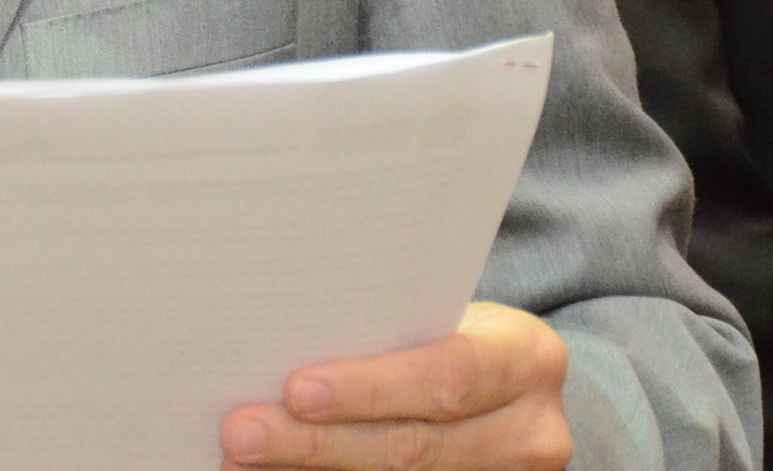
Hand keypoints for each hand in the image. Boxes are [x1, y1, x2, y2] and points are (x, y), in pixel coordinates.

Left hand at [218, 301, 568, 467]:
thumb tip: (277, 345)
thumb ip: (388, 331)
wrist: (511, 386)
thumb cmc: (458, 333)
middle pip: (414, 446)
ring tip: (243, 460)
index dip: (370, 388)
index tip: (296, 389)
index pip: (447, 375)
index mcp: (526, 359)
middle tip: (242, 432)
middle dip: (318, 442)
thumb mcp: (446, 317)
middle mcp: (531, 431)